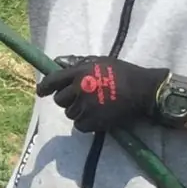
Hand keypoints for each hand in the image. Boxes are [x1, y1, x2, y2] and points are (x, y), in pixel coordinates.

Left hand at [35, 55, 169, 132]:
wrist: (145, 90)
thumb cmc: (124, 73)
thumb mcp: (100, 61)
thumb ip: (77, 62)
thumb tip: (57, 62)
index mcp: (80, 72)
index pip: (53, 81)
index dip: (44, 88)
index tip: (41, 92)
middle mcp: (80, 88)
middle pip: (60, 100)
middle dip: (67, 100)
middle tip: (81, 98)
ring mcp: (86, 106)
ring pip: (70, 113)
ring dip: (78, 112)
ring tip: (94, 106)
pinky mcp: (94, 121)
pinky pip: (79, 126)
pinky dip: (86, 123)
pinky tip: (97, 116)